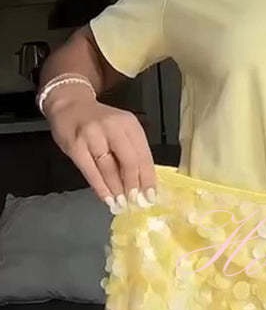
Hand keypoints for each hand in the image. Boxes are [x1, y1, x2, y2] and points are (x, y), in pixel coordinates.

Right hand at [45, 90, 156, 211]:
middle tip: (137, 202)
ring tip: (122, 204)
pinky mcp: (75, 145)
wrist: (69, 105)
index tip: (151, 196)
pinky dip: (100, 187)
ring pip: (109, 168)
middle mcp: (112, 127)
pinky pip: (90, 171)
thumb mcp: (121, 129)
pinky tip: (106, 198)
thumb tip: (142, 183)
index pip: (143, 154)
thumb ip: (131, 151)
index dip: (148, 178)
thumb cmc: (99, 122)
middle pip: (129, 161)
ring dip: (117, 189)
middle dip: (134, 185)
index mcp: (129, 124)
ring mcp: (92, 135)